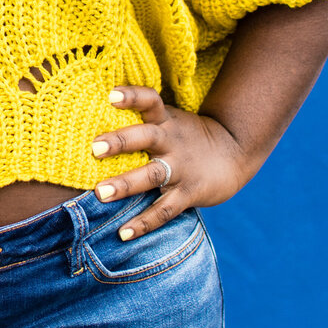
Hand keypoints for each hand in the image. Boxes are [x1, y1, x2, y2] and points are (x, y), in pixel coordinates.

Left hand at [91, 83, 249, 239]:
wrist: (235, 152)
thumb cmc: (187, 135)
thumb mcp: (170, 119)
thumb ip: (142, 120)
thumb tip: (92, 116)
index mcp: (165, 120)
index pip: (150, 101)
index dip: (132, 96)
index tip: (112, 94)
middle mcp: (171, 141)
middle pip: (146, 137)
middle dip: (121, 142)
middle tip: (95, 148)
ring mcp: (181, 168)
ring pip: (152, 175)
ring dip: (125, 184)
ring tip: (100, 193)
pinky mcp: (189, 193)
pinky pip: (164, 209)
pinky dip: (144, 223)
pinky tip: (123, 233)